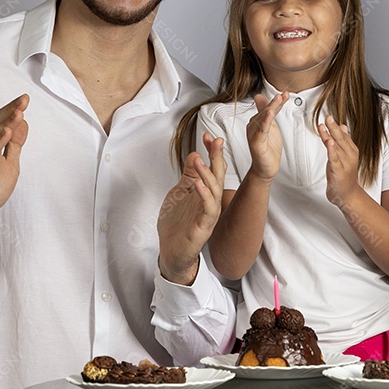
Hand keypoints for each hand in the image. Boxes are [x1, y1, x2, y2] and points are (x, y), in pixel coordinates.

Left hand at [157, 132, 225, 285]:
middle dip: (217, 158)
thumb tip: (196, 154)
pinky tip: (198, 184)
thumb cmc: (177, 224)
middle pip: (218, 176)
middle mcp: (210, 202)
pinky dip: (204, 195)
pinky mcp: (202, 228)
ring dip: (209, 175)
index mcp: (205, 193)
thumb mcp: (180, 193)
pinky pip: (207, 210)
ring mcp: (207, 216)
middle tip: (216, 140)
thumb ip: (189, 176)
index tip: (208, 136)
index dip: (211, 152)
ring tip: (203, 160)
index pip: (212, 168)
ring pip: (214, 192)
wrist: (171, 253)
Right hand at [246, 93, 285, 182]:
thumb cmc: (268, 149)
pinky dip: (265, 121)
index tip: (286, 94)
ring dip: (270, 107)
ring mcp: (254, 134)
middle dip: (274, 102)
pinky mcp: (256, 143)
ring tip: (278, 99)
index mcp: (258, 122)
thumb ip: (270, 112)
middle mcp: (254, 126)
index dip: (277, 101)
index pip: (268, 108)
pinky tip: (269, 113)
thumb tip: (261, 96)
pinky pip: (261, 130)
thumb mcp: (271, 127)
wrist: (266, 168)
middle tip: (282, 94)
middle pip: (265, 111)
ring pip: (263, 118)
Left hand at [318, 115, 359, 206]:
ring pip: (336, 147)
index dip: (335, 126)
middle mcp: (350, 156)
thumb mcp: (344, 156)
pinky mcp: (339, 172)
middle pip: (340, 139)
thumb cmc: (344, 175)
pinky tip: (329, 143)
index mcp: (352, 151)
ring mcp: (345, 164)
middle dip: (333, 127)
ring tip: (324, 126)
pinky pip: (334, 159)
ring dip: (330, 136)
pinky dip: (332, 150)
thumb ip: (343, 141)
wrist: (348, 195)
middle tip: (328, 117)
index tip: (329, 116)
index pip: (343, 136)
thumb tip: (343, 126)